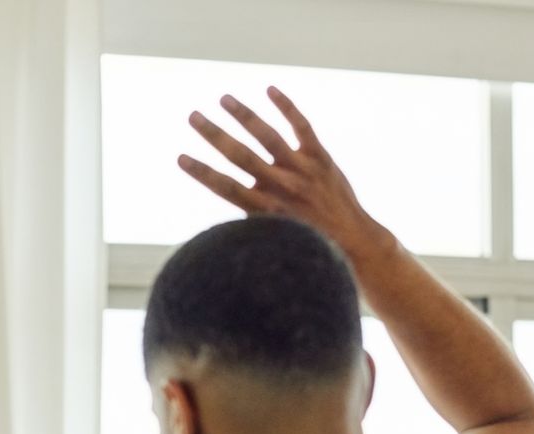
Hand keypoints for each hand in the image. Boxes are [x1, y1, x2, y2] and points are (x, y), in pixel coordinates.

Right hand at [179, 86, 393, 263]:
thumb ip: (251, 220)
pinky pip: (302, 127)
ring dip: (244, 115)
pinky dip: (286, 107)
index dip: (202, 173)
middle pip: (241, 156)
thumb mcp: (274, 238)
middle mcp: (282, 187)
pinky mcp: (320, 158)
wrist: (352, 240)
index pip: (226, 188)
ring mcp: (302, 170)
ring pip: (268, 136)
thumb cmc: (308, 243)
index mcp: (266, 211)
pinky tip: (269, 90)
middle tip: (193, 116)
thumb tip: (226, 206)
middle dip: (214, 135)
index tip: (181, 157)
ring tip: (224, 98)